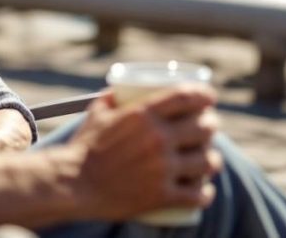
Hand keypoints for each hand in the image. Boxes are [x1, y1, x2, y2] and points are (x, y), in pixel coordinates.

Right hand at [60, 84, 222, 221]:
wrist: (73, 184)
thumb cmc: (84, 146)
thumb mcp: (97, 112)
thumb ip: (113, 98)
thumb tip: (125, 89)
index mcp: (143, 115)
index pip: (188, 96)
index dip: (205, 94)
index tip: (209, 97)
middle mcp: (157, 139)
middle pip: (205, 127)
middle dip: (211, 125)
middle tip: (207, 128)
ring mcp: (162, 169)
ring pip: (208, 161)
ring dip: (212, 159)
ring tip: (208, 159)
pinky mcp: (162, 196)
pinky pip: (198, 195)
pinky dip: (205, 193)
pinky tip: (204, 190)